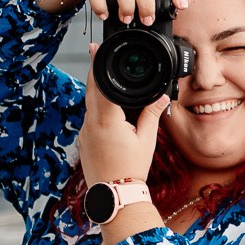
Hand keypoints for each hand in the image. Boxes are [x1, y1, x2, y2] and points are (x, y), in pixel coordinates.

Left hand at [79, 41, 169, 187]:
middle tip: (96, 53)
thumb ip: (152, 115)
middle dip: (94, 71)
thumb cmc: (132, 169)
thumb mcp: (146, 140)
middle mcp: (91, 124)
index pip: (100, 85)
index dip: (97, 64)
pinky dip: (97, 110)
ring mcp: (84, 133)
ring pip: (89, 104)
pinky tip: (109, 112)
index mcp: (107, 120)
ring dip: (96, 91)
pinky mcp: (83, 142)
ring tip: (107, 81)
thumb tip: (161, 98)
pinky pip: (90, 118)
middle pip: (90, 90)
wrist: (114, 195)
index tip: (95, 49)